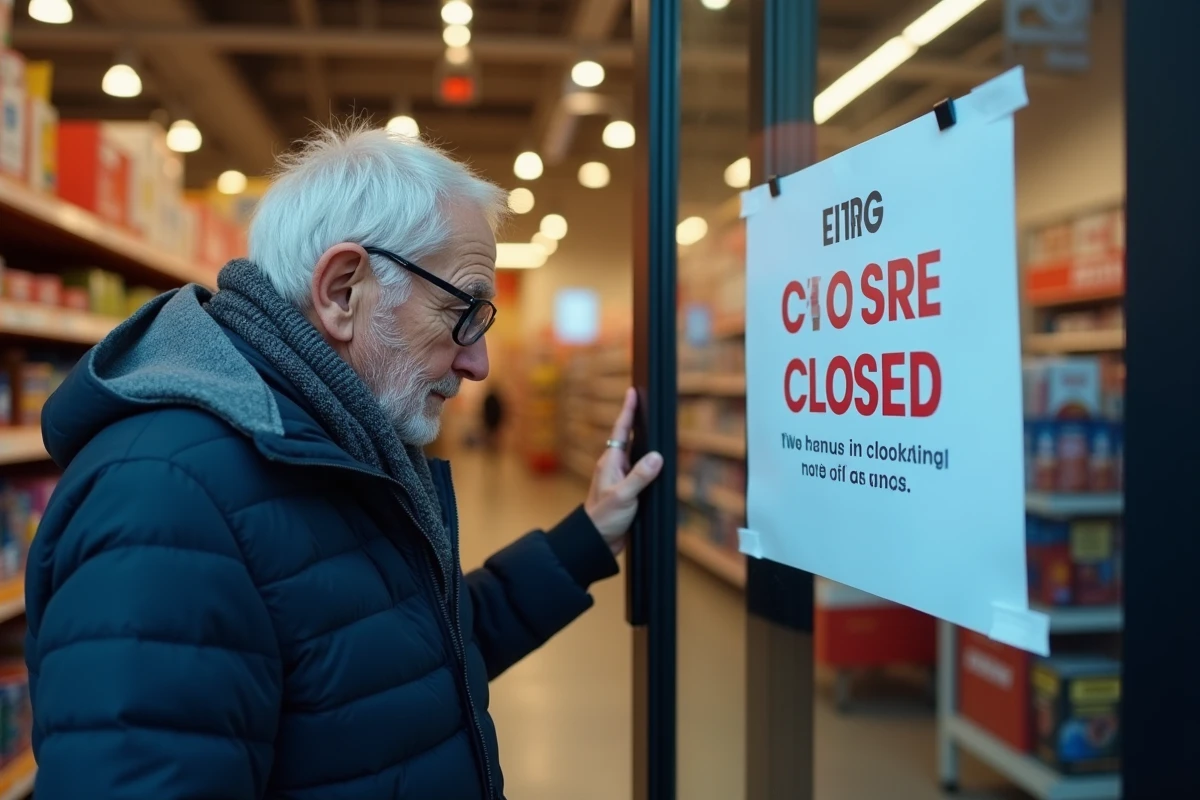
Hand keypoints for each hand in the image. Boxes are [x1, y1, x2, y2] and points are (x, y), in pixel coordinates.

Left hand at [584, 388, 663, 554]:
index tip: (632, 392)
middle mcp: (613, 467)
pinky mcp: (626, 491)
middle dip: (634, 420)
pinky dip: (646, 462)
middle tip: (642, 402)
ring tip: (649, 425)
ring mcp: (619, 478)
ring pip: (633, 454)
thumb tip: (657, 456)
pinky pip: (638, 470)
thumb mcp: (623, 495)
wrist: (596, 541)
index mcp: (610, 463)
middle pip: (626, 438)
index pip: (620, 431)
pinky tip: (653, 462)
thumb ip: (640, 476)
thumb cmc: (603, 517)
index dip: (627, 411)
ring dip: (641, 441)